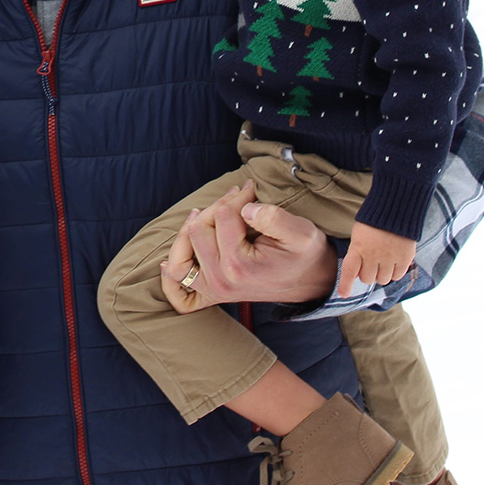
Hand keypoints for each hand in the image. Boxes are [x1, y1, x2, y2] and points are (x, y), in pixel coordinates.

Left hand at [171, 182, 337, 305]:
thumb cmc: (307, 255)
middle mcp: (222, 281)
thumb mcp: (302, 232)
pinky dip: (172, 273)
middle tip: (235, 197)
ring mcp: (214, 290)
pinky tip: (169, 259)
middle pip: (197, 230)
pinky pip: (178, 291)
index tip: (251, 189)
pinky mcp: (212, 295)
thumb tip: (245, 207)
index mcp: (241, 265)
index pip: (223, 216)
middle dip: (215, 207)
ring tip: (202, 214)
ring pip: (179, 257)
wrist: (314, 283)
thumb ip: (274, 217)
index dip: (237, 196)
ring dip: (188, 232)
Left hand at [337, 222, 416, 298]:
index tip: (344, 294)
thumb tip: (357, 274)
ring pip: (383, 280)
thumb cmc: (373, 224)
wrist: (396, 211)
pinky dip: (395, 272)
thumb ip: (357, 254)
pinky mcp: (404, 259)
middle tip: (372, 263)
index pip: (349, 271)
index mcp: (358, 248)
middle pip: (367, 279)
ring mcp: (389, 258)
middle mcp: (373, 255)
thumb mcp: (359, 236)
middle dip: (368, 274)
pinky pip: (397, 276)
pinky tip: (394, 260)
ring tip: (384, 261)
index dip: (346, 285)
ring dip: (382, 274)